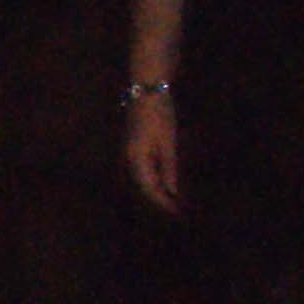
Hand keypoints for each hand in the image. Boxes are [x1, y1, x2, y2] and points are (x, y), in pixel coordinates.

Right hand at [124, 88, 179, 213]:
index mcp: (136, 159)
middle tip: (175, 208)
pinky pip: (141, 169)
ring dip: (155, 189)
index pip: (148, 188)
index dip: (162, 202)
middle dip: (158, 198)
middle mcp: (128, 159)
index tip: (176, 212)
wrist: (146, 91)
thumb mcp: (168, 143)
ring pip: (140, 178)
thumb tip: (171, 192)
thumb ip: (169, 169)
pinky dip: (152, 177)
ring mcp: (128, 152)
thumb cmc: (159, 116)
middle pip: (142, 186)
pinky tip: (163, 180)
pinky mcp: (132, 147)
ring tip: (170, 198)